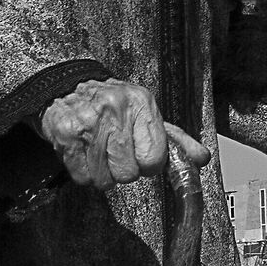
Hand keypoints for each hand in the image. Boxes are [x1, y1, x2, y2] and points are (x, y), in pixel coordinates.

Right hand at [38, 80, 212, 189]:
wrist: (67, 85)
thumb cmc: (112, 103)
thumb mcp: (147, 112)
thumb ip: (175, 139)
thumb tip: (201, 158)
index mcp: (141, 103)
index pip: (155, 157)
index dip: (148, 163)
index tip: (141, 155)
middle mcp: (115, 110)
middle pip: (129, 173)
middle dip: (124, 169)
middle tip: (117, 152)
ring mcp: (88, 123)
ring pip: (105, 179)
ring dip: (104, 173)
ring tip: (100, 151)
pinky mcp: (65, 136)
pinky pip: (83, 178)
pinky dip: (85, 172)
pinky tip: (85, 152)